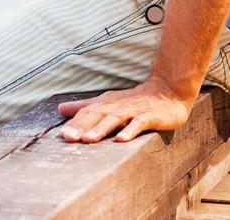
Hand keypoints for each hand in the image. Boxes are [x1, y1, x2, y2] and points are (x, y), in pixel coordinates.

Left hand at [57, 76, 193, 143]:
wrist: (168, 90)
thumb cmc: (135, 100)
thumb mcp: (108, 102)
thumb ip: (85, 106)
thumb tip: (61, 109)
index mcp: (107, 103)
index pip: (88, 112)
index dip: (75, 123)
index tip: (62, 135)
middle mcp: (118, 105)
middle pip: (98, 115)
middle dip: (83, 126)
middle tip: (68, 138)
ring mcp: (134, 110)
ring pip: (115, 118)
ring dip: (102, 128)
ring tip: (89, 139)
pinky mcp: (151, 115)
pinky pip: (140, 123)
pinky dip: (130, 130)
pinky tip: (122, 140)